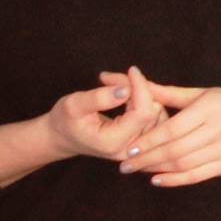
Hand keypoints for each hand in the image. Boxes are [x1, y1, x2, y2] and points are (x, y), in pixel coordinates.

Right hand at [44, 66, 165, 161]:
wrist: (63, 137)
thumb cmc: (65, 120)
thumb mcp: (74, 105)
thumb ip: (100, 98)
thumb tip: (126, 90)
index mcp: (114, 143)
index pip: (142, 113)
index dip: (141, 88)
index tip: (131, 70)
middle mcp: (131, 149)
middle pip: (152, 111)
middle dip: (137, 88)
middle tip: (110, 79)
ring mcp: (139, 147)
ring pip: (157, 111)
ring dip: (140, 92)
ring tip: (114, 85)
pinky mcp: (143, 139)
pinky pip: (154, 114)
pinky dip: (143, 99)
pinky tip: (125, 93)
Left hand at [113, 73, 220, 187]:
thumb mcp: (203, 93)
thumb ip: (169, 94)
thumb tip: (136, 84)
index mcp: (211, 106)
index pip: (173, 128)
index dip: (149, 140)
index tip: (129, 148)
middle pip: (177, 149)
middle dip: (148, 158)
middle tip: (125, 164)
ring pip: (186, 164)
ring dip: (158, 169)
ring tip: (139, 171)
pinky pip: (199, 175)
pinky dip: (176, 180)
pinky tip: (159, 180)